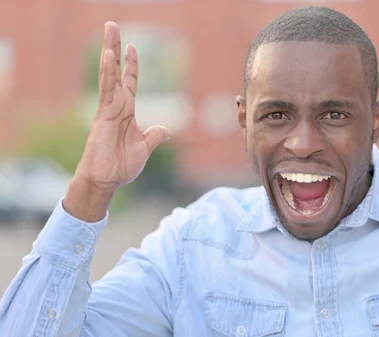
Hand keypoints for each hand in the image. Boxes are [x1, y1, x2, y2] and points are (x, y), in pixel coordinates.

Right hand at [64, 22, 169, 220]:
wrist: (107, 180)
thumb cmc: (121, 166)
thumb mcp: (145, 148)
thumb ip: (154, 136)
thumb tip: (165, 129)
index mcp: (127, 112)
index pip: (130, 83)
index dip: (132, 66)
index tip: (133, 47)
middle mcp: (116, 106)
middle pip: (117, 72)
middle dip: (115, 49)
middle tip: (113, 26)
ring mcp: (108, 109)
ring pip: (109, 75)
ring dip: (110, 52)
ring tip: (110, 30)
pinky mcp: (103, 115)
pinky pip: (106, 89)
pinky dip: (108, 72)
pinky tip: (109, 56)